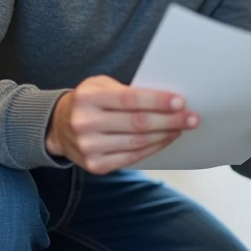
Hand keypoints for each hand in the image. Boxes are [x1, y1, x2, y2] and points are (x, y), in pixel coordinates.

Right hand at [46, 75, 199, 174]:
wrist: (58, 127)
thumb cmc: (88, 101)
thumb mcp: (99, 85)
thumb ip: (127, 89)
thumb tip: (167, 100)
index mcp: (87, 98)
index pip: (129, 99)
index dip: (157, 101)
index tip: (180, 102)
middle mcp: (85, 123)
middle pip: (137, 123)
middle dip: (169, 120)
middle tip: (192, 118)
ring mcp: (89, 147)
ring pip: (137, 143)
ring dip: (164, 135)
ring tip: (181, 128)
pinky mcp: (95, 165)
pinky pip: (132, 158)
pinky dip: (153, 148)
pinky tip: (165, 139)